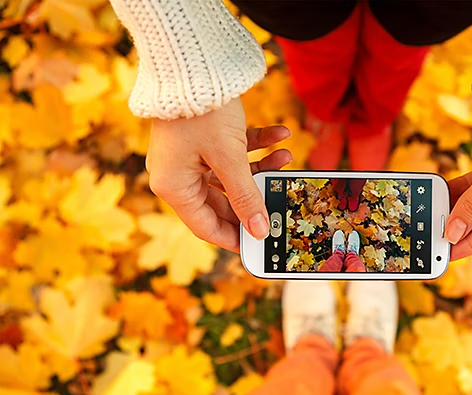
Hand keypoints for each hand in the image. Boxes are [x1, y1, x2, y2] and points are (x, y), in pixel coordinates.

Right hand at [146, 97, 291, 251]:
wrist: (191, 61)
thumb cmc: (202, 112)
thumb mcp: (229, 159)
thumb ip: (245, 197)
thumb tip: (259, 231)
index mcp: (174, 187)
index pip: (206, 226)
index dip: (234, 238)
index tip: (260, 246)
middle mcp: (178, 174)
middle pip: (223, 201)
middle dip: (256, 197)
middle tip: (282, 203)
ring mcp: (190, 156)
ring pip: (232, 174)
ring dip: (262, 166)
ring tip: (288, 157)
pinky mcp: (202, 138)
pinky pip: (232, 151)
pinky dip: (255, 145)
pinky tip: (280, 136)